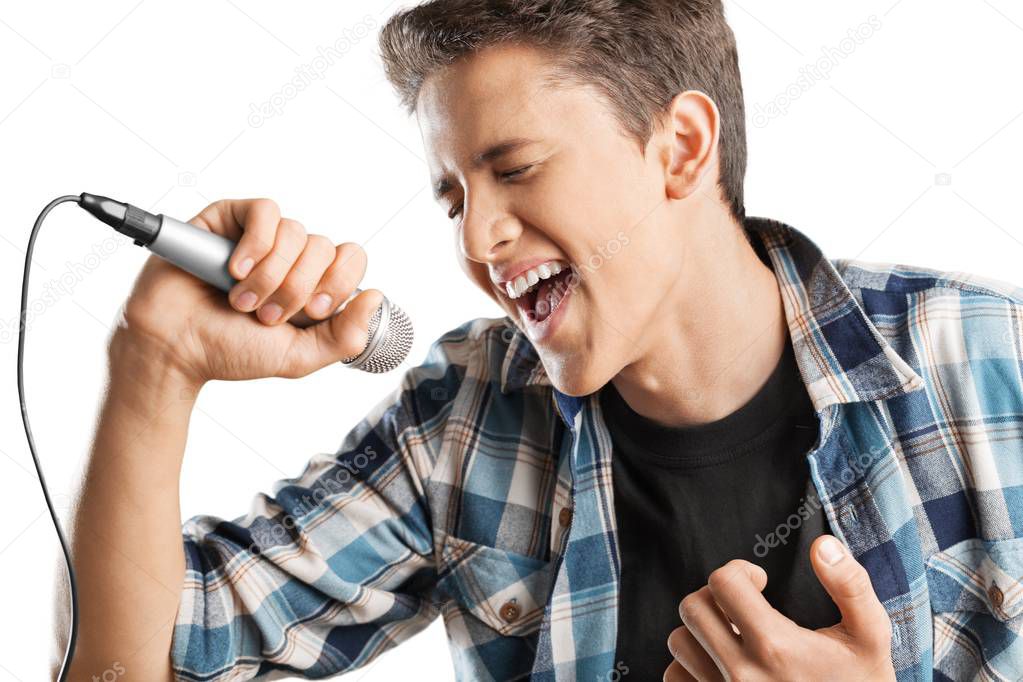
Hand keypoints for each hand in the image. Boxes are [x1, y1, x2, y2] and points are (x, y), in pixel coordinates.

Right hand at [111, 198, 381, 385]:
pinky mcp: (231, 217)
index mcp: (314, 282)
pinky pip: (266, 212)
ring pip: (296, 232)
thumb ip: (344, 338)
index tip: (312, 312)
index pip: (352, 259)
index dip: (339, 283)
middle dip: (296, 289)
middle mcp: (292, 256)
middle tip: (265, 315)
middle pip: (324, 248)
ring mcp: (263, 235)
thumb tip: (378, 297)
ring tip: (241, 301)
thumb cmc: (232, 349)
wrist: (176, 347)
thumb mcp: (299, 356)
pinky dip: (256, 245)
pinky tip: (235, 270)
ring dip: (270, 276)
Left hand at [664, 535, 895, 681]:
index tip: (759, 581)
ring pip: (679, 642)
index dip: (739, 571)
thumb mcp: (871, 638)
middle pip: (693, 607)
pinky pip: (675, 677)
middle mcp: (740, 675)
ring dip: (702, 631)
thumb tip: (822, 545)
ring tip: (734, 635)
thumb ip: (850, 586)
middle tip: (742, 605)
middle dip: (716, 596)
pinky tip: (720, 663)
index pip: (723, 582)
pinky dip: (690, 665)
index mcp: (775, 647)